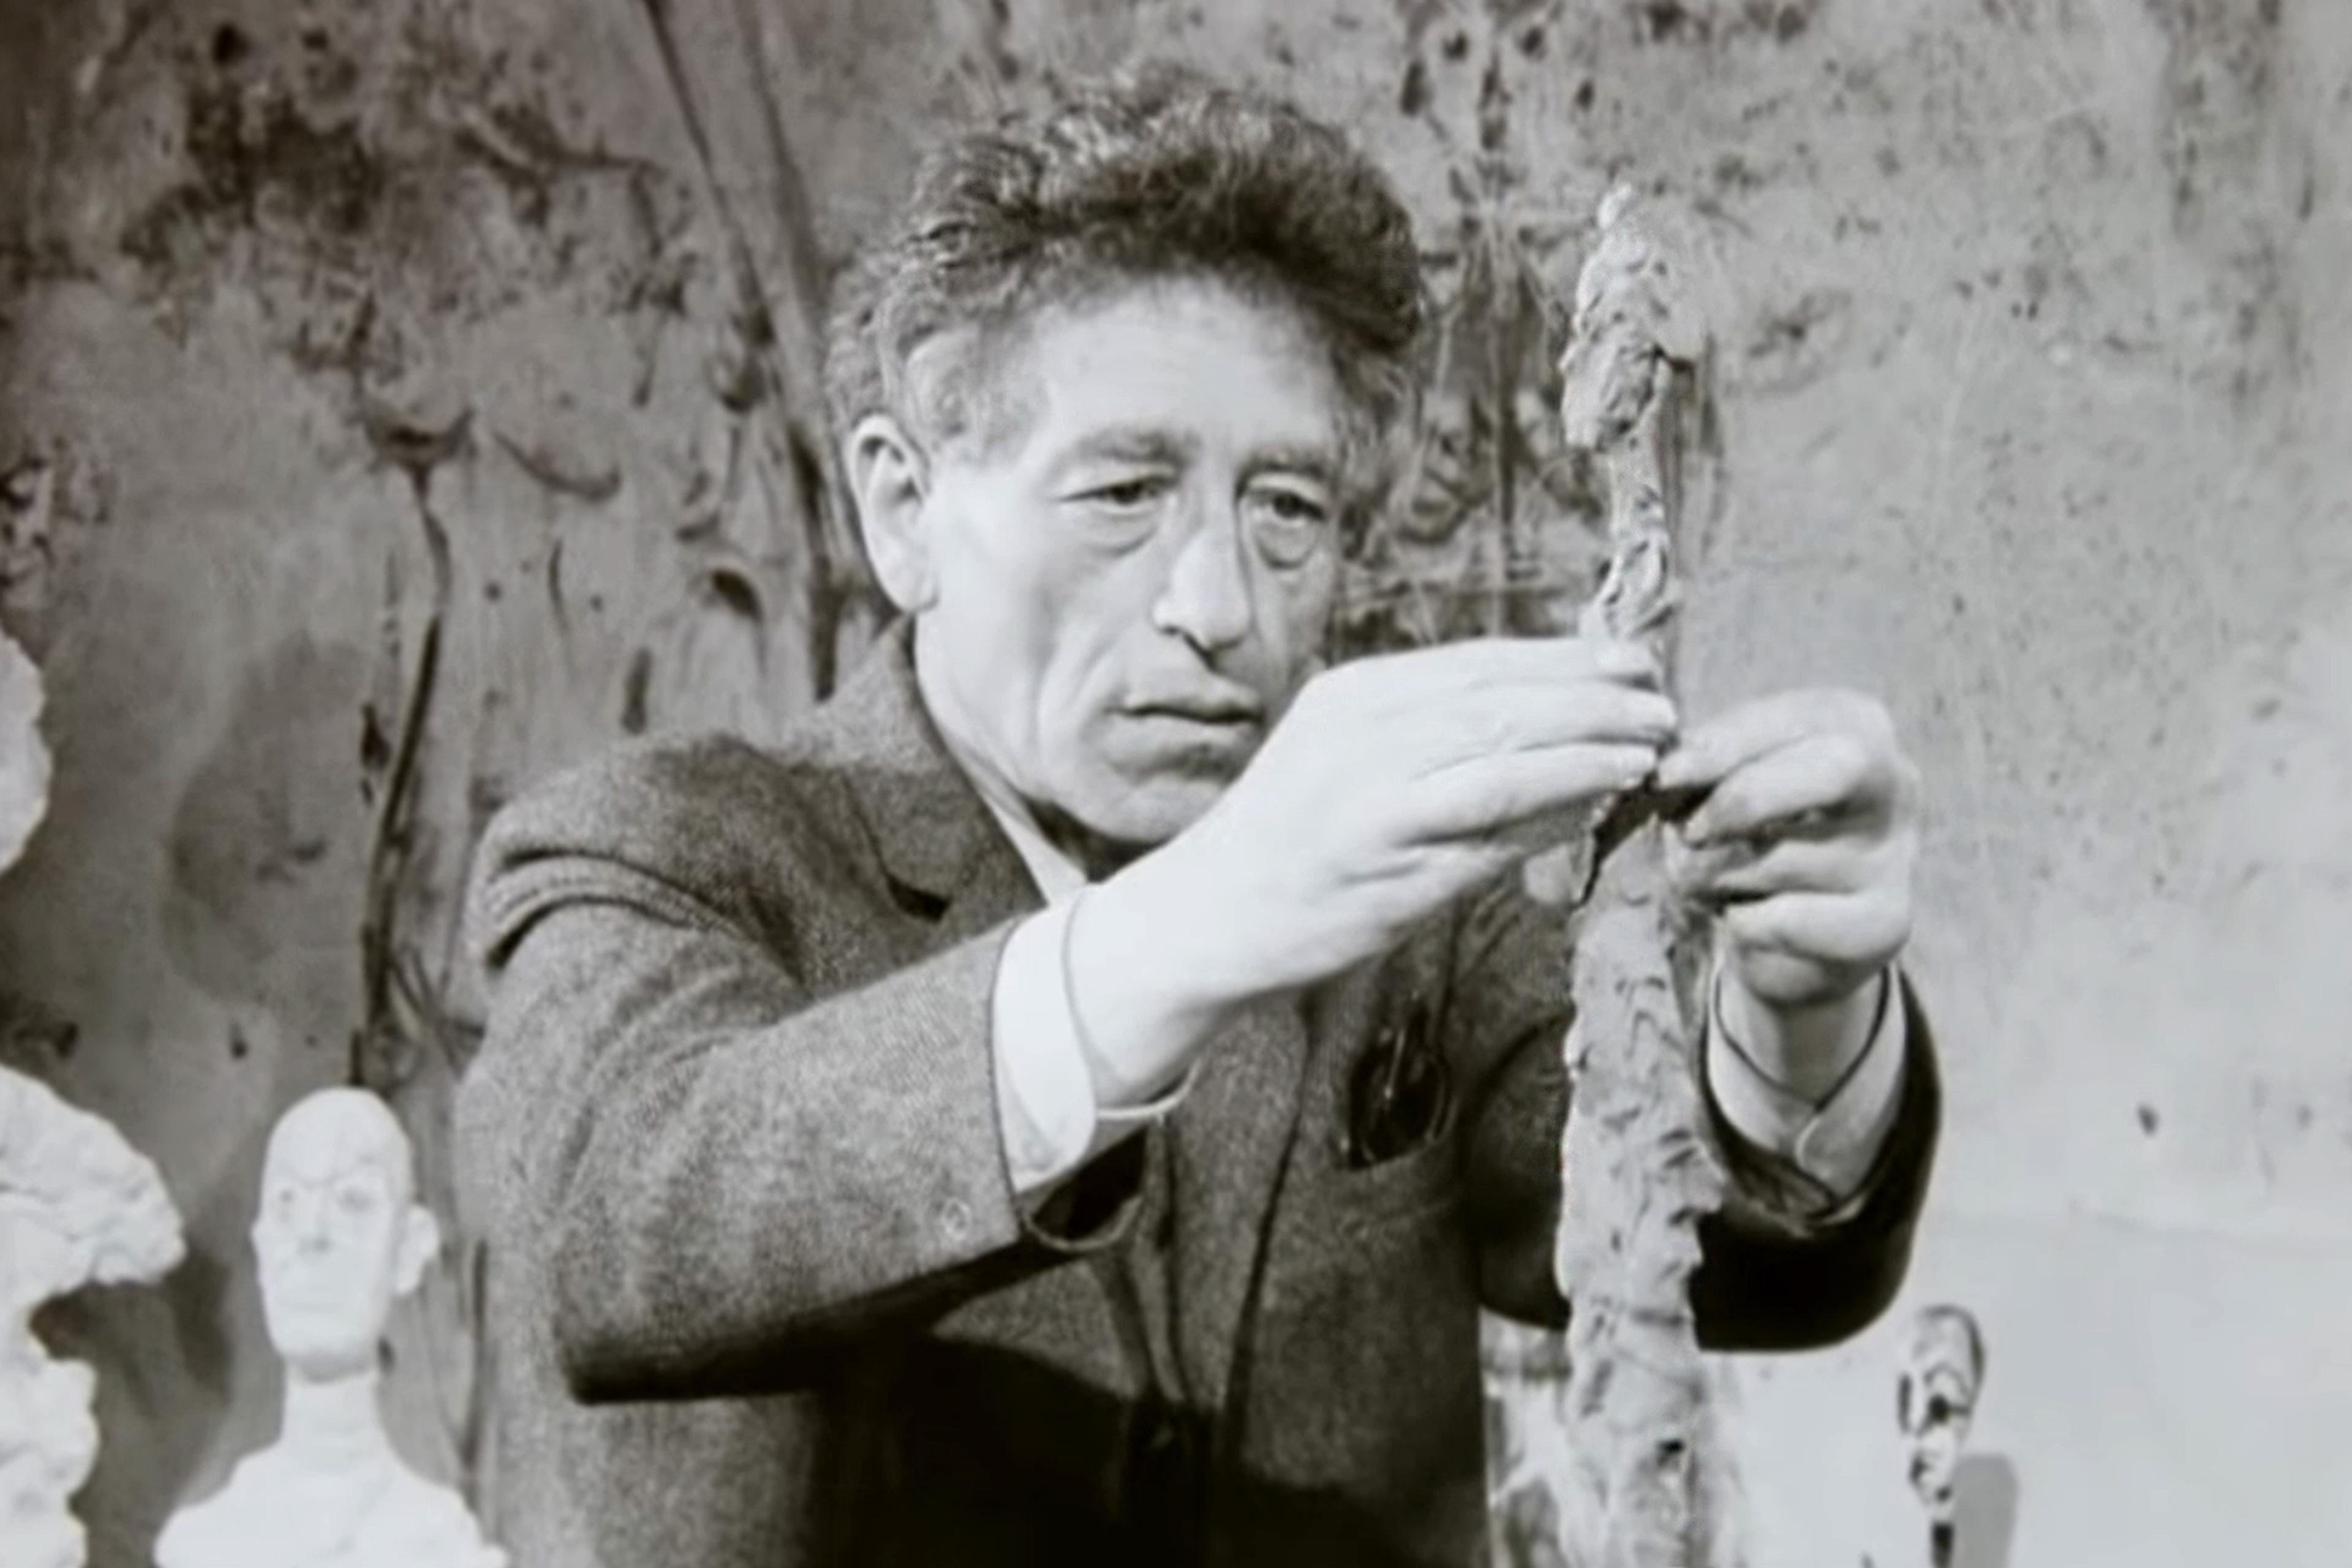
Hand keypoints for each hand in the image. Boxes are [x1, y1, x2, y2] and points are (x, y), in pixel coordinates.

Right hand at [1070, 636, 1674, 1098]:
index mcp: (1354, 695)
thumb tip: (1547, 742)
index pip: (1479, 661)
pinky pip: (1486, 809)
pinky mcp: (1379, 847)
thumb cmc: (1287, 853)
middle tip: (1660, 694)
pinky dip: (1554, 791)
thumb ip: (1436, 753)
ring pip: (1501, 741)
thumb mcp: (1348, 771)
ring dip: (1589, 737)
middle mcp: (1361, 726)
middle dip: (1592, 691)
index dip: (1564, 657)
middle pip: (1500, 692)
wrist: (1202, 921)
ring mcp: (1367, 784)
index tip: (1629, 658)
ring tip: (1652, 739)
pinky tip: (1602, 789)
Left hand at [1658, 688, 1919, 1012]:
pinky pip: (1789, 922)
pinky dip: (1743, 921)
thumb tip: (1669, 774)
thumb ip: (1704, 764)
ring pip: (1791, 858)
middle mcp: (1894, 784)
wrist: (1799, 925)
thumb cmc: (1752, 825)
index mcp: (1854, 724)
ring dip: (1720, 873)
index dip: (1725, 746)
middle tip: (1689, 832)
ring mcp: (1896, 857)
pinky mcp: (1884, 923)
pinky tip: (1742, 913)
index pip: (1797, 718)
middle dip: (1747, 799)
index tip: (1665, 775)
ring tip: (1703, 877)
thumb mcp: (1726, 776)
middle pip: (1836, 770)